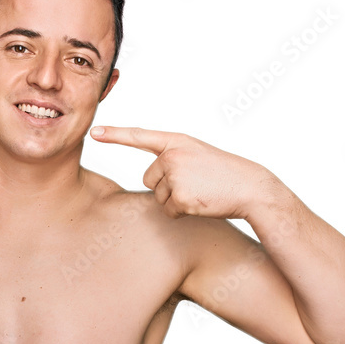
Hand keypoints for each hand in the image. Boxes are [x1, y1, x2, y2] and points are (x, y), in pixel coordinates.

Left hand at [90, 125, 275, 219]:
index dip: (114, 134)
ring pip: (158, 196)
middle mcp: (173, 155)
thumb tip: (151, 179)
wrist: (250, 187)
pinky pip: (167, 211)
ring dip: (176, 200)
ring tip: (200, 191)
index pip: (140, 136)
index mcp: (177, 141)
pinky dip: (182, 212)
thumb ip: (172, 159)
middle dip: (166, 186)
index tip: (94, 131)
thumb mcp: (196, 155)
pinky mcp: (179, 196)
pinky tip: (200, 202)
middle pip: (148, 178)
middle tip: (194, 183)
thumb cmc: (224, 174)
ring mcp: (176, 175)